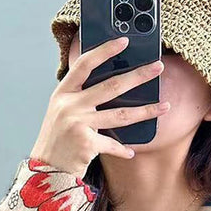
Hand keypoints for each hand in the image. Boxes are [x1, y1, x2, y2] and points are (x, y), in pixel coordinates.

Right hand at [30, 35, 170, 176]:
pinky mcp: (86, 144)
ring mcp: (78, 124)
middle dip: (138, 75)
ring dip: (146, 111)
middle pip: (111, 86)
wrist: (45, 169)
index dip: (104, 50)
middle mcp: (70, 105)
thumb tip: (113, 86)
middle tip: (158, 67)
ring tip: (164, 107)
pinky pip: (113, 145)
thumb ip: (80, 97)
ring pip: (120, 115)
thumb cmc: (58, 139)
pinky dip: (123, 150)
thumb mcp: (62, 111)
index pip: (85, 64)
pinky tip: (130, 152)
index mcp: (63, 92)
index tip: (124, 41)